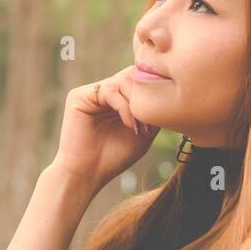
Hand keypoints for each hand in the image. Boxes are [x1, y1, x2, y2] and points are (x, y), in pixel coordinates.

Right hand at [51, 66, 159, 193]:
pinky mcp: (79, 96)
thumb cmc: (113, 158)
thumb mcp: (143, 133)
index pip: (139, 79)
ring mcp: (91, 92)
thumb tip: (172, 93)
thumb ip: (153, 111)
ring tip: (140, 126)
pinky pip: (109, 90)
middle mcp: (103, 91)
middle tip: (150, 121)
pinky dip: (124, 107)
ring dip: (137, 103)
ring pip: (123, 80)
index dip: (154, 90)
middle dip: (146, 95)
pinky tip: (129, 125)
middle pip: (133, 74)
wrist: (87, 175)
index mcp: (117, 98)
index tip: (163, 114)